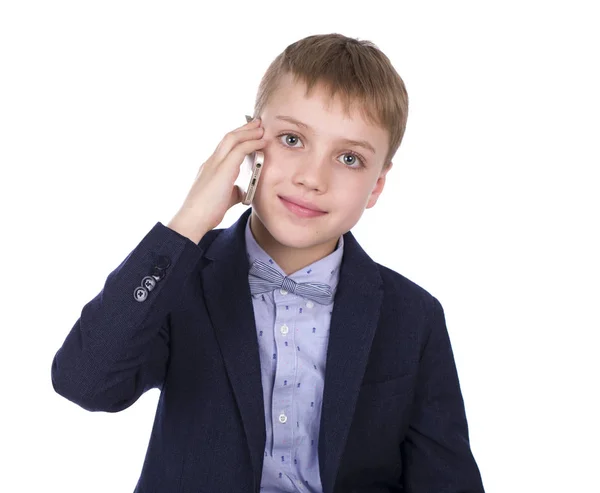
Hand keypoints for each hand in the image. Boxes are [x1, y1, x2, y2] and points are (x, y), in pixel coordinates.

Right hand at [168, 117, 264, 241]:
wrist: (193, 219)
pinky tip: (261, 141)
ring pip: (233, 138)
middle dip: (244, 128)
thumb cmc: (206, 213)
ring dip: (248, 131)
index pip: (225, 147)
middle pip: (228, 137)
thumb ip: (233, 191)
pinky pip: (240, 149)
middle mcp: (211, 162)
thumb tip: (243, 191)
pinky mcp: (222, 169)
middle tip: (257, 123)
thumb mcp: (224, 198)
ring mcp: (215, 163)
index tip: (249, 133)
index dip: (237, 137)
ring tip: (261, 127)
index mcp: (210, 167)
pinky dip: (252, 143)